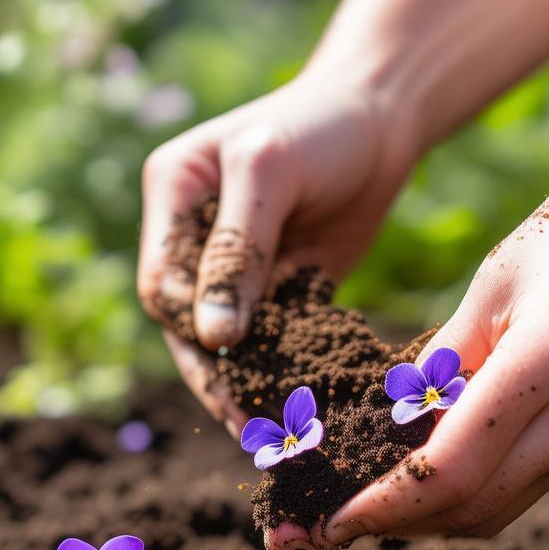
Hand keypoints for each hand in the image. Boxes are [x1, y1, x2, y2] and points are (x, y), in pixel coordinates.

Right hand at [138, 67, 415, 432]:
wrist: (384, 114)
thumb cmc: (320, 125)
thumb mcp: (269, 173)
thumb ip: (237, 251)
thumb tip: (213, 338)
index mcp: (172, 199)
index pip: (164, 282)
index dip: (191, 325)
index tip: (229, 361)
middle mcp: (193, 237)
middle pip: (189, 321)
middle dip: (218, 373)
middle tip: (247, 427)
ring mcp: (236, 265)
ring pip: (230, 339)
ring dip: (250, 383)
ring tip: (272, 435)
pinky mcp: (280, 285)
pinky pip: (274, 336)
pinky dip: (285, 370)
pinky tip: (300, 407)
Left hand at [268, 149, 548, 549]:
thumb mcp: (488, 288)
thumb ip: (440, 361)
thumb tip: (390, 421)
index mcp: (543, 373)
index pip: (448, 473)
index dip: (382, 507)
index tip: (327, 521)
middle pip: (469, 510)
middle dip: (392, 525)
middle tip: (324, 526)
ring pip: (494, 511)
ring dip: (424, 520)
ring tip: (360, 512)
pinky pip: (518, 489)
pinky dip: (461, 497)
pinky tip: (416, 485)